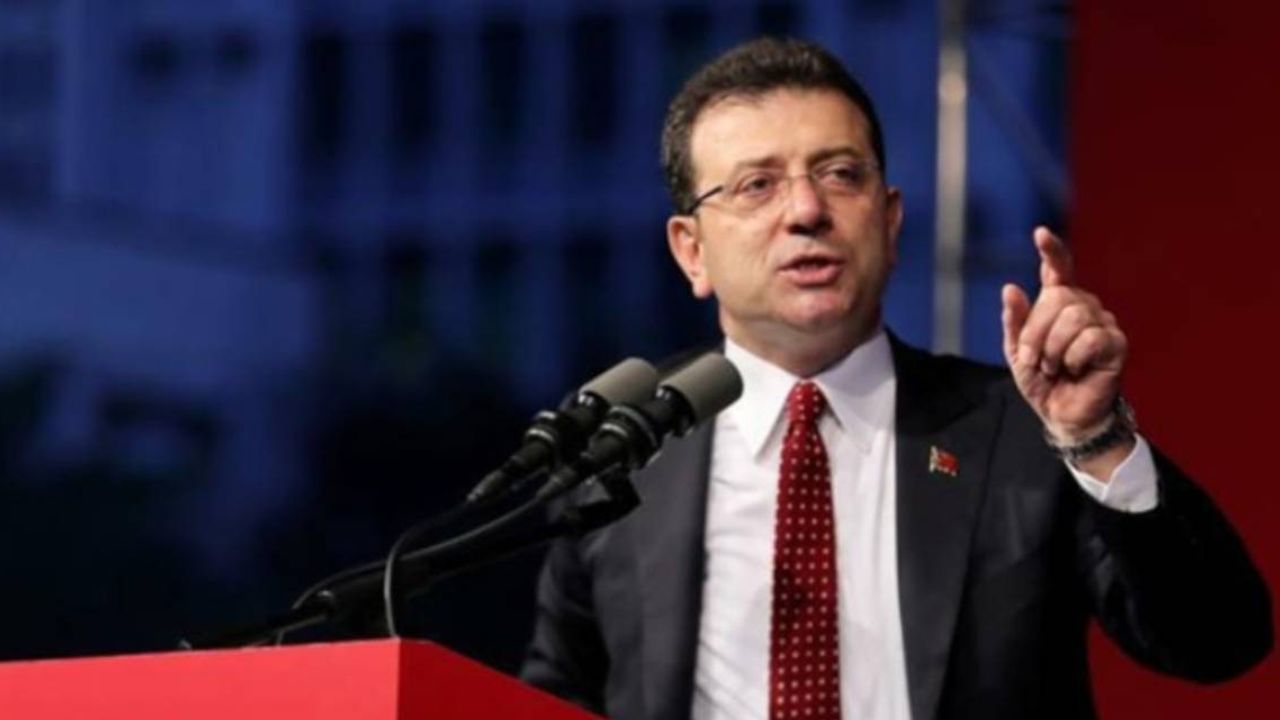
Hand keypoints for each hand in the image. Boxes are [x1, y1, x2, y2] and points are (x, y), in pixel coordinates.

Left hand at [1001, 227, 1127, 443]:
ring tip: (1054, 367)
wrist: (1061, 414)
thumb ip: (1014, 321)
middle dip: (1035, 332)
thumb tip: (1010, 288)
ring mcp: (1103, 323)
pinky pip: (1090, 338)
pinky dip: (1073, 358)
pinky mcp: (1116, 344)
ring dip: (1053, 348)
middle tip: (1034, 359)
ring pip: (1073, 316)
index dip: (1052, 251)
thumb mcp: (1017, 352)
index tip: (1040, 233)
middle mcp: (1084, 307)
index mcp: (1059, 304)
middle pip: (1057, 297)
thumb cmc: (1043, 381)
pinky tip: (1076, 370)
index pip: (1059, 269)